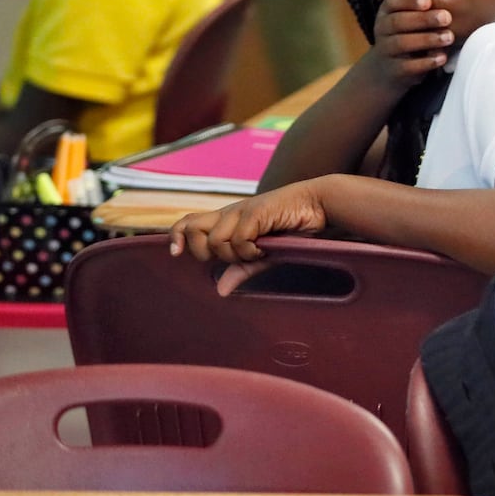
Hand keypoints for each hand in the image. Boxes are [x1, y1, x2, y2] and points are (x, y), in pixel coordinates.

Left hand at [168, 180, 329, 295]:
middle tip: (232, 257)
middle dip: (204, 251)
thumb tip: (220, 291)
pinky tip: (266, 247)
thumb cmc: (293, 226)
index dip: (176, 236)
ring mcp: (241, 211)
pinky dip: (250, 251)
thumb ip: (241, 269)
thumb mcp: (264, 253)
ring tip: (256, 252)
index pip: (188, 222)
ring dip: (234, 255)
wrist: (318, 205)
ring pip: (215, 240)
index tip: (175, 253)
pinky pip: (238, 239)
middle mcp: (229, 213)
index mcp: (227, 219)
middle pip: (191, 229)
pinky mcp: (255, 212)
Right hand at [361, 0, 453, 89]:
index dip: (410, 0)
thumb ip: (425, 7)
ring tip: (449, 37)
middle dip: (423, 19)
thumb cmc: (407, 35)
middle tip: (447, 17)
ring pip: (402, 43)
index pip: (393, 1)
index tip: (429, 1)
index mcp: (386, 12)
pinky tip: (442, 57)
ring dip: (427, 39)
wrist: (386, 69)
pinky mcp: (394, 70)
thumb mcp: (410, 18)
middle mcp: (382, 29)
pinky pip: (408, 66)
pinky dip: (426, 62)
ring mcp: (385, 50)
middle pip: (398, 21)